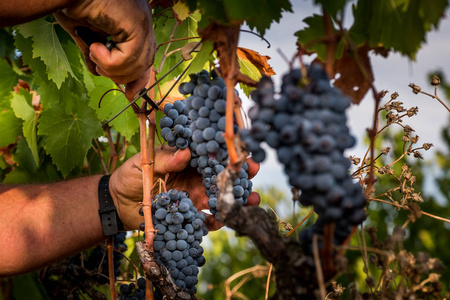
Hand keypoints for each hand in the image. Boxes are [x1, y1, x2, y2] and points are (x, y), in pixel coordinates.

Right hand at [53, 0, 155, 99]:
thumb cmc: (72, 5)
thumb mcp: (86, 34)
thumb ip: (96, 53)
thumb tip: (96, 71)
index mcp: (135, 24)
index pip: (147, 57)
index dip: (139, 79)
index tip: (130, 94)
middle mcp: (143, 22)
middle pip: (144, 64)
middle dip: (121, 76)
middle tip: (99, 68)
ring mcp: (142, 22)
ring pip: (137, 64)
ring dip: (111, 69)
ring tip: (94, 54)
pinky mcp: (136, 24)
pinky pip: (130, 58)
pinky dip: (110, 62)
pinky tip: (96, 48)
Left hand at [109, 147, 259, 230]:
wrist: (117, 204)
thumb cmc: (130, 176)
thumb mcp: (146, 162)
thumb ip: (166, 159)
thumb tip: (186, 154)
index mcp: (187, 160)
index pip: (211, 154)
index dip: (227, 152)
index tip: (240, 150)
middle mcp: (195, 177)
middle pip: (222, 175)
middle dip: (240, 174)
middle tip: (253, 173)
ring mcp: (195, 197)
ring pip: (221, 198)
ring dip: (237, 199)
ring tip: (251, 201)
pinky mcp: (189, 216)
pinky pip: (207, 219)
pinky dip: (216, 221)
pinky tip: (220, 220)